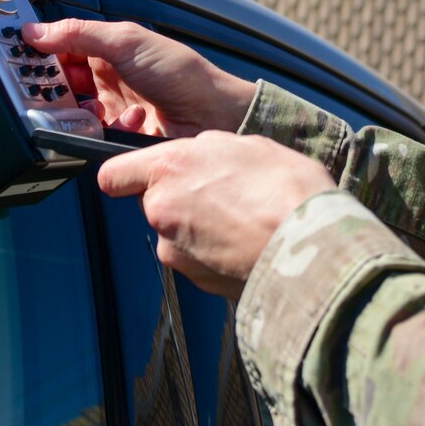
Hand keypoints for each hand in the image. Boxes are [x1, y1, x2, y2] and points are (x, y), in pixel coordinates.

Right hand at [21, 19, 256, 137]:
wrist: (215, 116)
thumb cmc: (182, 74)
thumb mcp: (127, 42)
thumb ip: (79, 34)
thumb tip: (35, 32)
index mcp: (109, 49)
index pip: (62, 48)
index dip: (43, 54)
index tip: (23, 58)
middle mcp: (109, 78)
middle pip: (63, 83)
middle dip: (57, 88)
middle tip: (52, 90)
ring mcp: (114, 108)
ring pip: (75, 112)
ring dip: (86, 111)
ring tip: (99, 109)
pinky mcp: (120, 136)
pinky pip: (95, 136)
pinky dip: (112, 129)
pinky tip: (134, 122)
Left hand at [97, 132, 332, 299]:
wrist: (310, 248)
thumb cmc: (286, 190)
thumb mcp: (247, 146)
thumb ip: (208, 150)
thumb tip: (197, 155)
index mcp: (169, 168)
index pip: (113, 176)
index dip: (127, 176)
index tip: (140, 177)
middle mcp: (160, 210)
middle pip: (152, 202)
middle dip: (178, 198)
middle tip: (222, 194)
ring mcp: (174, 250)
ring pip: (175, 232)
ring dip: (197, 228)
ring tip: (243, 222)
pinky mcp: (193, 279)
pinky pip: (195, 259)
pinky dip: (213, 253)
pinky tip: (245, 245)